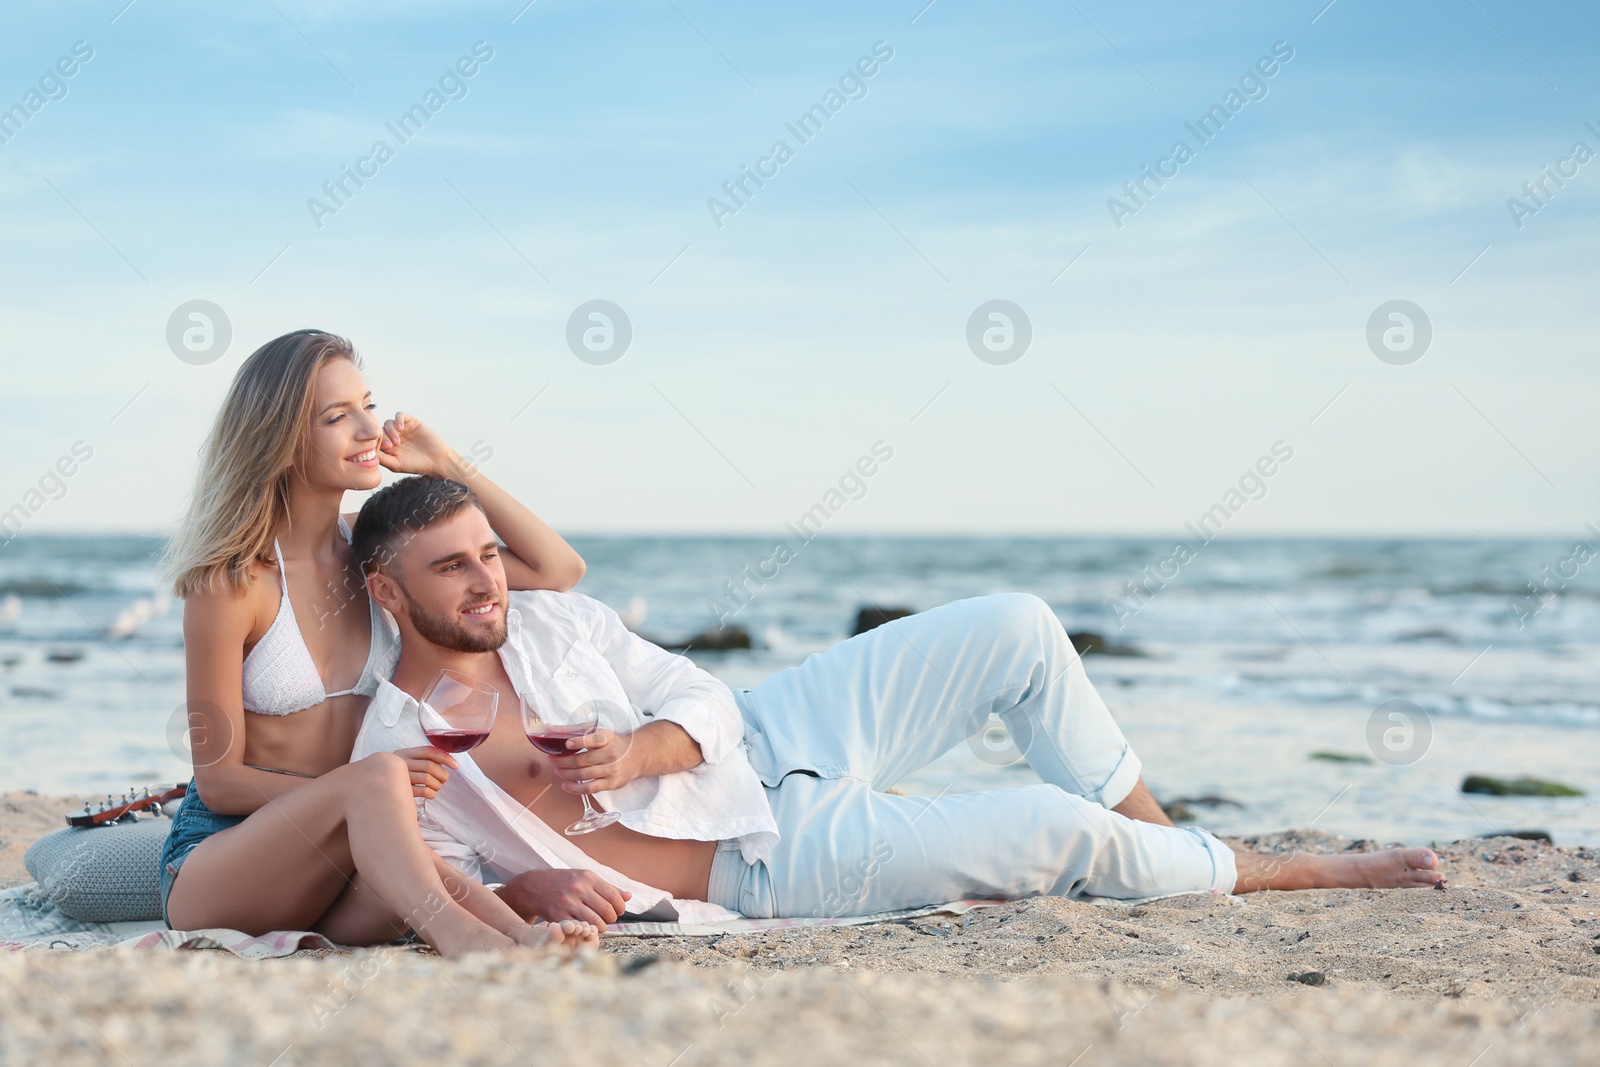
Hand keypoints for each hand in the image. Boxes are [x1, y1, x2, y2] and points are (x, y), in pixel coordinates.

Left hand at [375, 412, 461, 478]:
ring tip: (397, 441)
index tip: (384, 450)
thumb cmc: (416, 465)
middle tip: (390, 446)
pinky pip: (399, 415)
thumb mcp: (396, 465)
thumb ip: (382, 458)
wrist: (437, 460)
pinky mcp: (411, 422)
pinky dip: (398, 420)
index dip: (376, 443)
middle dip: (383, 438)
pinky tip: (401, 429)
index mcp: (388, 447)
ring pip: (388, 423)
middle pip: (380, 430)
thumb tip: (368, 453)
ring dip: (390, 431)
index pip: (375, 440)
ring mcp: (402, 429)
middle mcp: (393, 437)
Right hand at [393, 745, 457, 798]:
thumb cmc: (401, 774)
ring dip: (438, 784)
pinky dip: (432, 793)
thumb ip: (425, 758)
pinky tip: (432, 793)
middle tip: (445, 779)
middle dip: (442, 774)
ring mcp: (400, 778)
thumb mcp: (409, 761)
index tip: (455, 765)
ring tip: (438, 786)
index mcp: (405, 753)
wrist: (380, 788)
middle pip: (429, 766)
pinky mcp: (402, 792)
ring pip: (427, 779)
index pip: (428, 751)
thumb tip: (448, 761)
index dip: (444, 757)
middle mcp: (401, 763)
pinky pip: (424, 792)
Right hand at [498, 869, 631, 929]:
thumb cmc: (565, 882)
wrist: (534, 887)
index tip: (618, 910)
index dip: (620, 907)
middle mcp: (579, 888)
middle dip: (612, 918)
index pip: (614, 896)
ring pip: (596, 922)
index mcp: (588, 877)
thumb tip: (629, 897)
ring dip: (602, 927)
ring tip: (599, 924)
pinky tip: (586, 927)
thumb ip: (608, 888)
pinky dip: (587, 930)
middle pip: (607, 911)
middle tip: (609, 919)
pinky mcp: (559, 916)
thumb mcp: (585, 879)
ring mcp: (568, 902)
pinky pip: (581, 928)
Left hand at [546, 727, 641, 794]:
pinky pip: (590, 789)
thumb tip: (549, 729)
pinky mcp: (611, 783)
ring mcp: (612, 770)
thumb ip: (575, 730)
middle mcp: (611, 754)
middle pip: (582, 760)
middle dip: (563, 761)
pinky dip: (575, 788)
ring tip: (557, 770)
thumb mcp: (599, 732)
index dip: (580, 742)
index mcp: (608, 738)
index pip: (594, 739)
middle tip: (552, 760)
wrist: (637, 756)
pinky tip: (565, 785)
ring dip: (566, 774)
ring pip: (583, 775)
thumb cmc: (613, 743)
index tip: (567, 743)